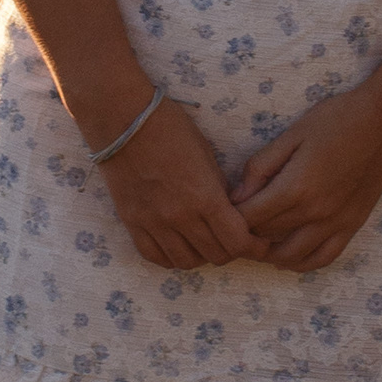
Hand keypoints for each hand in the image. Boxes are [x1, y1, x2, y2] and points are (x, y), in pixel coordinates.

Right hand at [97, 96, 272, 270]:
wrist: (123, 118)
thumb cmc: (170, 128)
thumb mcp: (207, 155)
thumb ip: (218, 188)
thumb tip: (227, 210)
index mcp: (205, 198)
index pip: (238, 242)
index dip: (253, 247)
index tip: (258, 243)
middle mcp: (180, 217)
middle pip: (216, 256)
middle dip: (231, 250)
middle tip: (232, 238)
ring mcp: (154, 223)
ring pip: (186, 262)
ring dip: (201, 255)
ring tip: (204, 242)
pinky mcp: (132, 222)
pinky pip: (155, 256)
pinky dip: (170, 256)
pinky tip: (177, 244)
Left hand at [230, 86, 381, 270]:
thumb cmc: (338, 119)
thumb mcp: (292, 134)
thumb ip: (261, 166)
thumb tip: (236, 197)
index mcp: (295, 188)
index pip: (249, 218)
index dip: (230, 218)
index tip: (222, 210)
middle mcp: (315, 213)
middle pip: (266, 238)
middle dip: (245, 234)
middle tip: (234, 224)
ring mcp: (336, 223)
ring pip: (291, 256)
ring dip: (269, 253)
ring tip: (257, 241)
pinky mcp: (352, 225)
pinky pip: (323, 258)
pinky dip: (302, 262)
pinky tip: (289, 254)